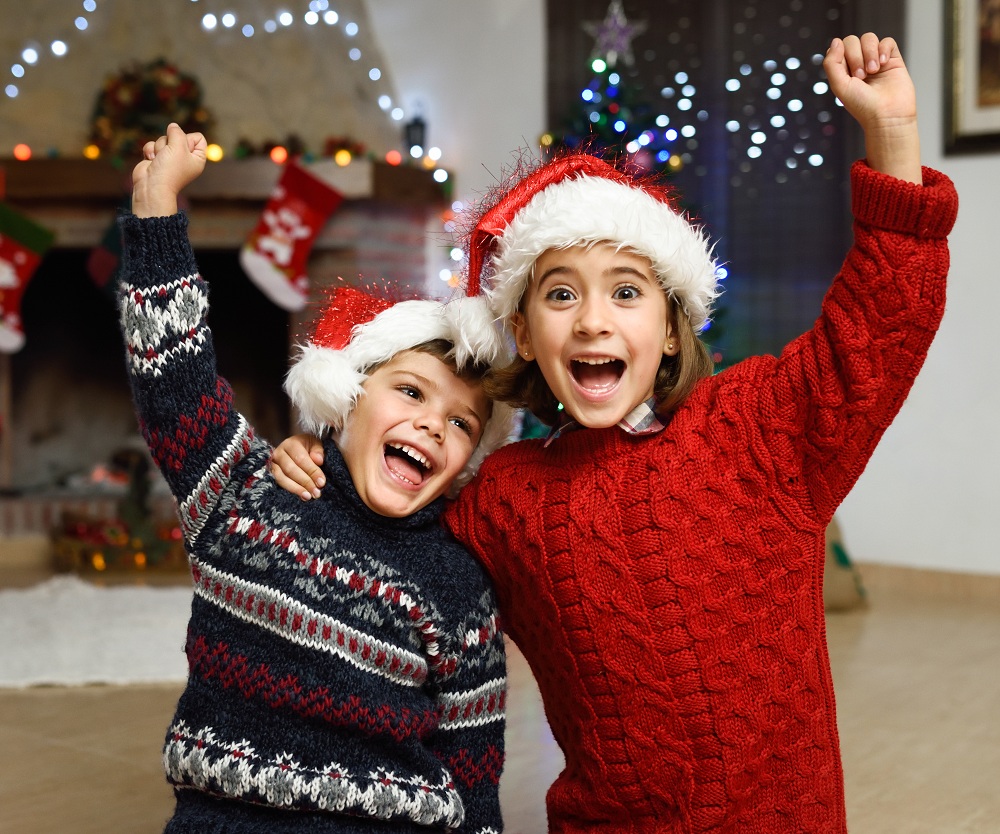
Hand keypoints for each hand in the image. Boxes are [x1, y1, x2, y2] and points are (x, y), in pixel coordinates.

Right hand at [131, 123, 207, 217]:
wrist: (152, 186)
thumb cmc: (170, 169)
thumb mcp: (179, 146)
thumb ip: (177, 132)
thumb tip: (173, 126)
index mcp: (197, 158)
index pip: (198, 138)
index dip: (189, 139)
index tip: (183, 149)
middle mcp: (185, 158)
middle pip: (178, 136)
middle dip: (171, 143)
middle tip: (170, 155)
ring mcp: (170, 158)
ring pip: (164, 139)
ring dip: (159, 147)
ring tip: (159, 159)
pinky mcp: (157, 158)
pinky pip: (153, 144)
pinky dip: (150, 150)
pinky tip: (151, 160)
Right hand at [270, 433, 325, 499]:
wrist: (295, 448)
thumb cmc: (307, 446)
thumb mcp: (315, 443)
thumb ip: (318, 450)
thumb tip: (318, 460)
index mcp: (291, 444)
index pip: (301, 459)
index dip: (312, 471)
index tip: (322, 482)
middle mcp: (278, 453)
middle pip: (290, 470)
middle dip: (305, 482)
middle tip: (316, 492)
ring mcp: (272, 464)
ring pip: (282, 478)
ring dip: (296, 489)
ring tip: (308, 496)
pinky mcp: (271, 474)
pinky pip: (278, 484)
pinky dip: (291, 491)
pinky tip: (301, 496)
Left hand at [823, 34, 920, 182]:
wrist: (887, 115)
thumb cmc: (862, 105)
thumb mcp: (840, 86)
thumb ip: (832, 63)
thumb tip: (836, 41)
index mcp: (844, 71)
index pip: (839, 48)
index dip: (842, 54)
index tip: (849, 74)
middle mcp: (859, 64)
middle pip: (853, 41)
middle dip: (856, 56)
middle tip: (861, 76)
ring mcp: (876, 61)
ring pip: (869, 38)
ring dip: (869, 52)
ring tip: (874, 71)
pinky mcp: (892, 60)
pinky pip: (887, 41)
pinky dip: (883, 49)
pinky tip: (883, 64)